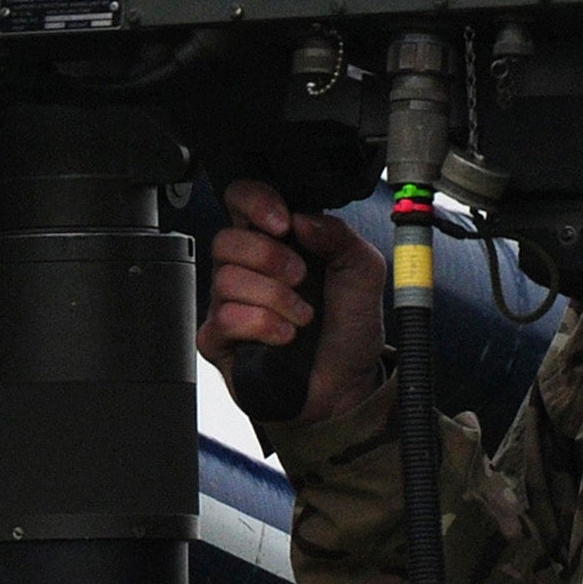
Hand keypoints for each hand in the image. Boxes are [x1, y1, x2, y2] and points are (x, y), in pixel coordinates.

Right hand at [197, 178, 387, 424]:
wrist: (347, 385)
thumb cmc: (349, 328)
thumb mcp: (363, 270)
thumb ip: (338, 235)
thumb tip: (302, 219)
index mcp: (276, 240)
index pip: (241, 199)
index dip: (255, 202)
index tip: (283, 223)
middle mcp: (246, 267)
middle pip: (227, 239)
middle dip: (271, 258)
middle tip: (302, 278)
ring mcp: (229, 303)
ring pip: (226, 279)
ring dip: (275, 298)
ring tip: (302, 317)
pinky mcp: (219, 339)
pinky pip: (225, 318)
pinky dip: (262, 325)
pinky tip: (285, 336)